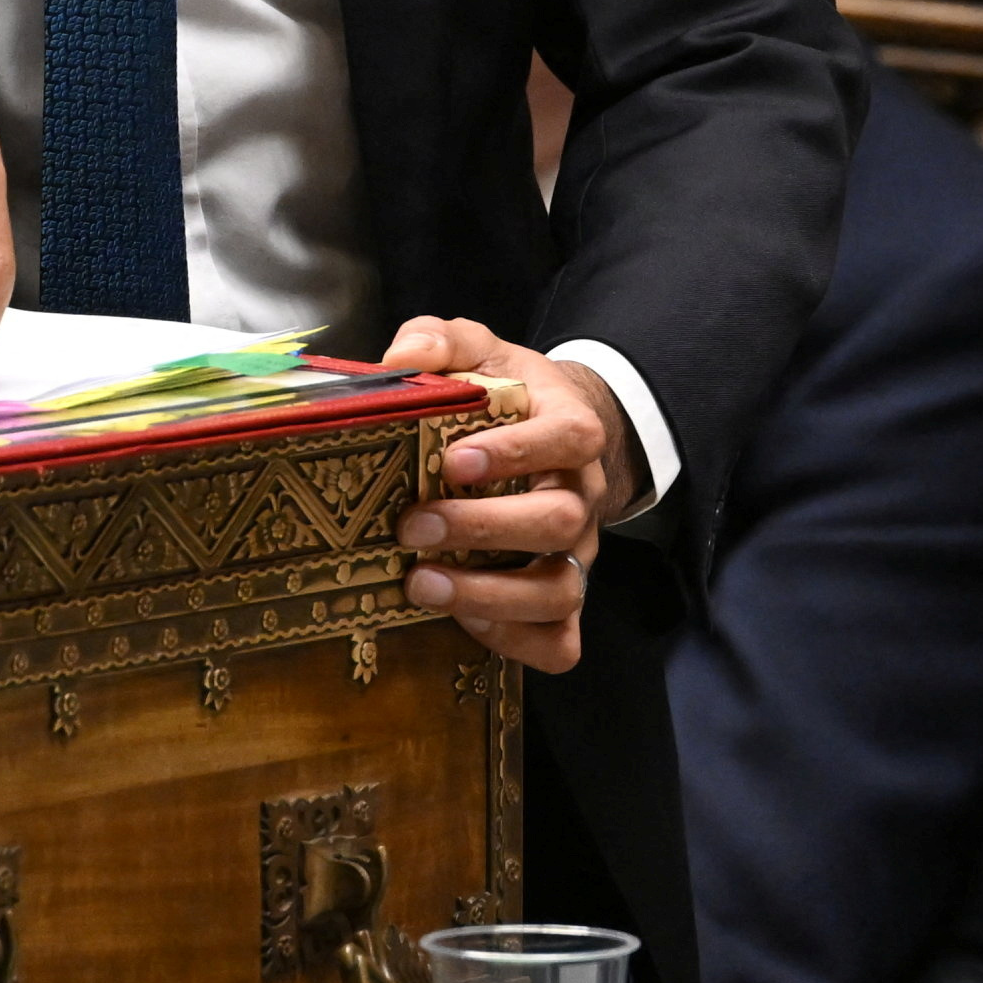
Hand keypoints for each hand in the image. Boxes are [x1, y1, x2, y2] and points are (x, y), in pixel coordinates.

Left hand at [379, 316, 634, 674]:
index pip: (567, 438)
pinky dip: (517, 642)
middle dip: (482, 529)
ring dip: (491, 596)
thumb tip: (400, 356)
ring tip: (421, 584)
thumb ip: (442, 340)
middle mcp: (581, 497)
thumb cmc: (510, 396)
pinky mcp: (564, 600)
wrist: (558, 437)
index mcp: (570, 429)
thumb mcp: (480, 352)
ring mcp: (577, 554)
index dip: (518, 452)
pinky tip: (463, 620)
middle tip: (412, 526)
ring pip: (562, 591)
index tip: (455, 460)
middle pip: (558, 522)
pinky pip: (561, 642)